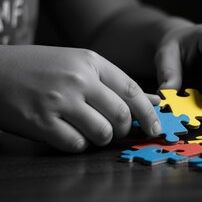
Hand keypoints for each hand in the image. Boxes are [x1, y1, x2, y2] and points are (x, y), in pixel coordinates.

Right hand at [0, 45, 160, 152]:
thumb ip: (116, 83)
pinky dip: (79, 145)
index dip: (148, 112)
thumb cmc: (40, 68)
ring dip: (102, 138)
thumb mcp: (80, 65)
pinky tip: (69, 133)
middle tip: (116, 130)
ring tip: (90, 131)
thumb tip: (153, 101)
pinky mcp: (41, 122)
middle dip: (124, 129)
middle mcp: (78, 79)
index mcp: (90, 61)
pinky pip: (76, 144)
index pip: (131, 90)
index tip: (156, 127)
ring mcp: (59, 100)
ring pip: (102, 132)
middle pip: (121, 114)